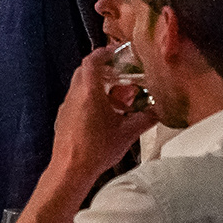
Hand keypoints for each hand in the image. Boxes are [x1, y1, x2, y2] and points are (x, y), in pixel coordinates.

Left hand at [51, 48, 151, 183]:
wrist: (70, 169)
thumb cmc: (97, 149)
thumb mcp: (128, 133)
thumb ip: (145, 118)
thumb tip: (159, 110)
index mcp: (89, 91)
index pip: (92, 60)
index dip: (104, 53)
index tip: (117, 53)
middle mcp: (75, 94)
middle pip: (86, 71)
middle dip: (104, 70)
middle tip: (122, 77)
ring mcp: (66, 105)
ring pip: (81, 86)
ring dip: (98, 87)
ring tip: (117, 100)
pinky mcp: (63, 117)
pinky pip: (77, 100)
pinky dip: (90, 99)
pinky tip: (104, 116)